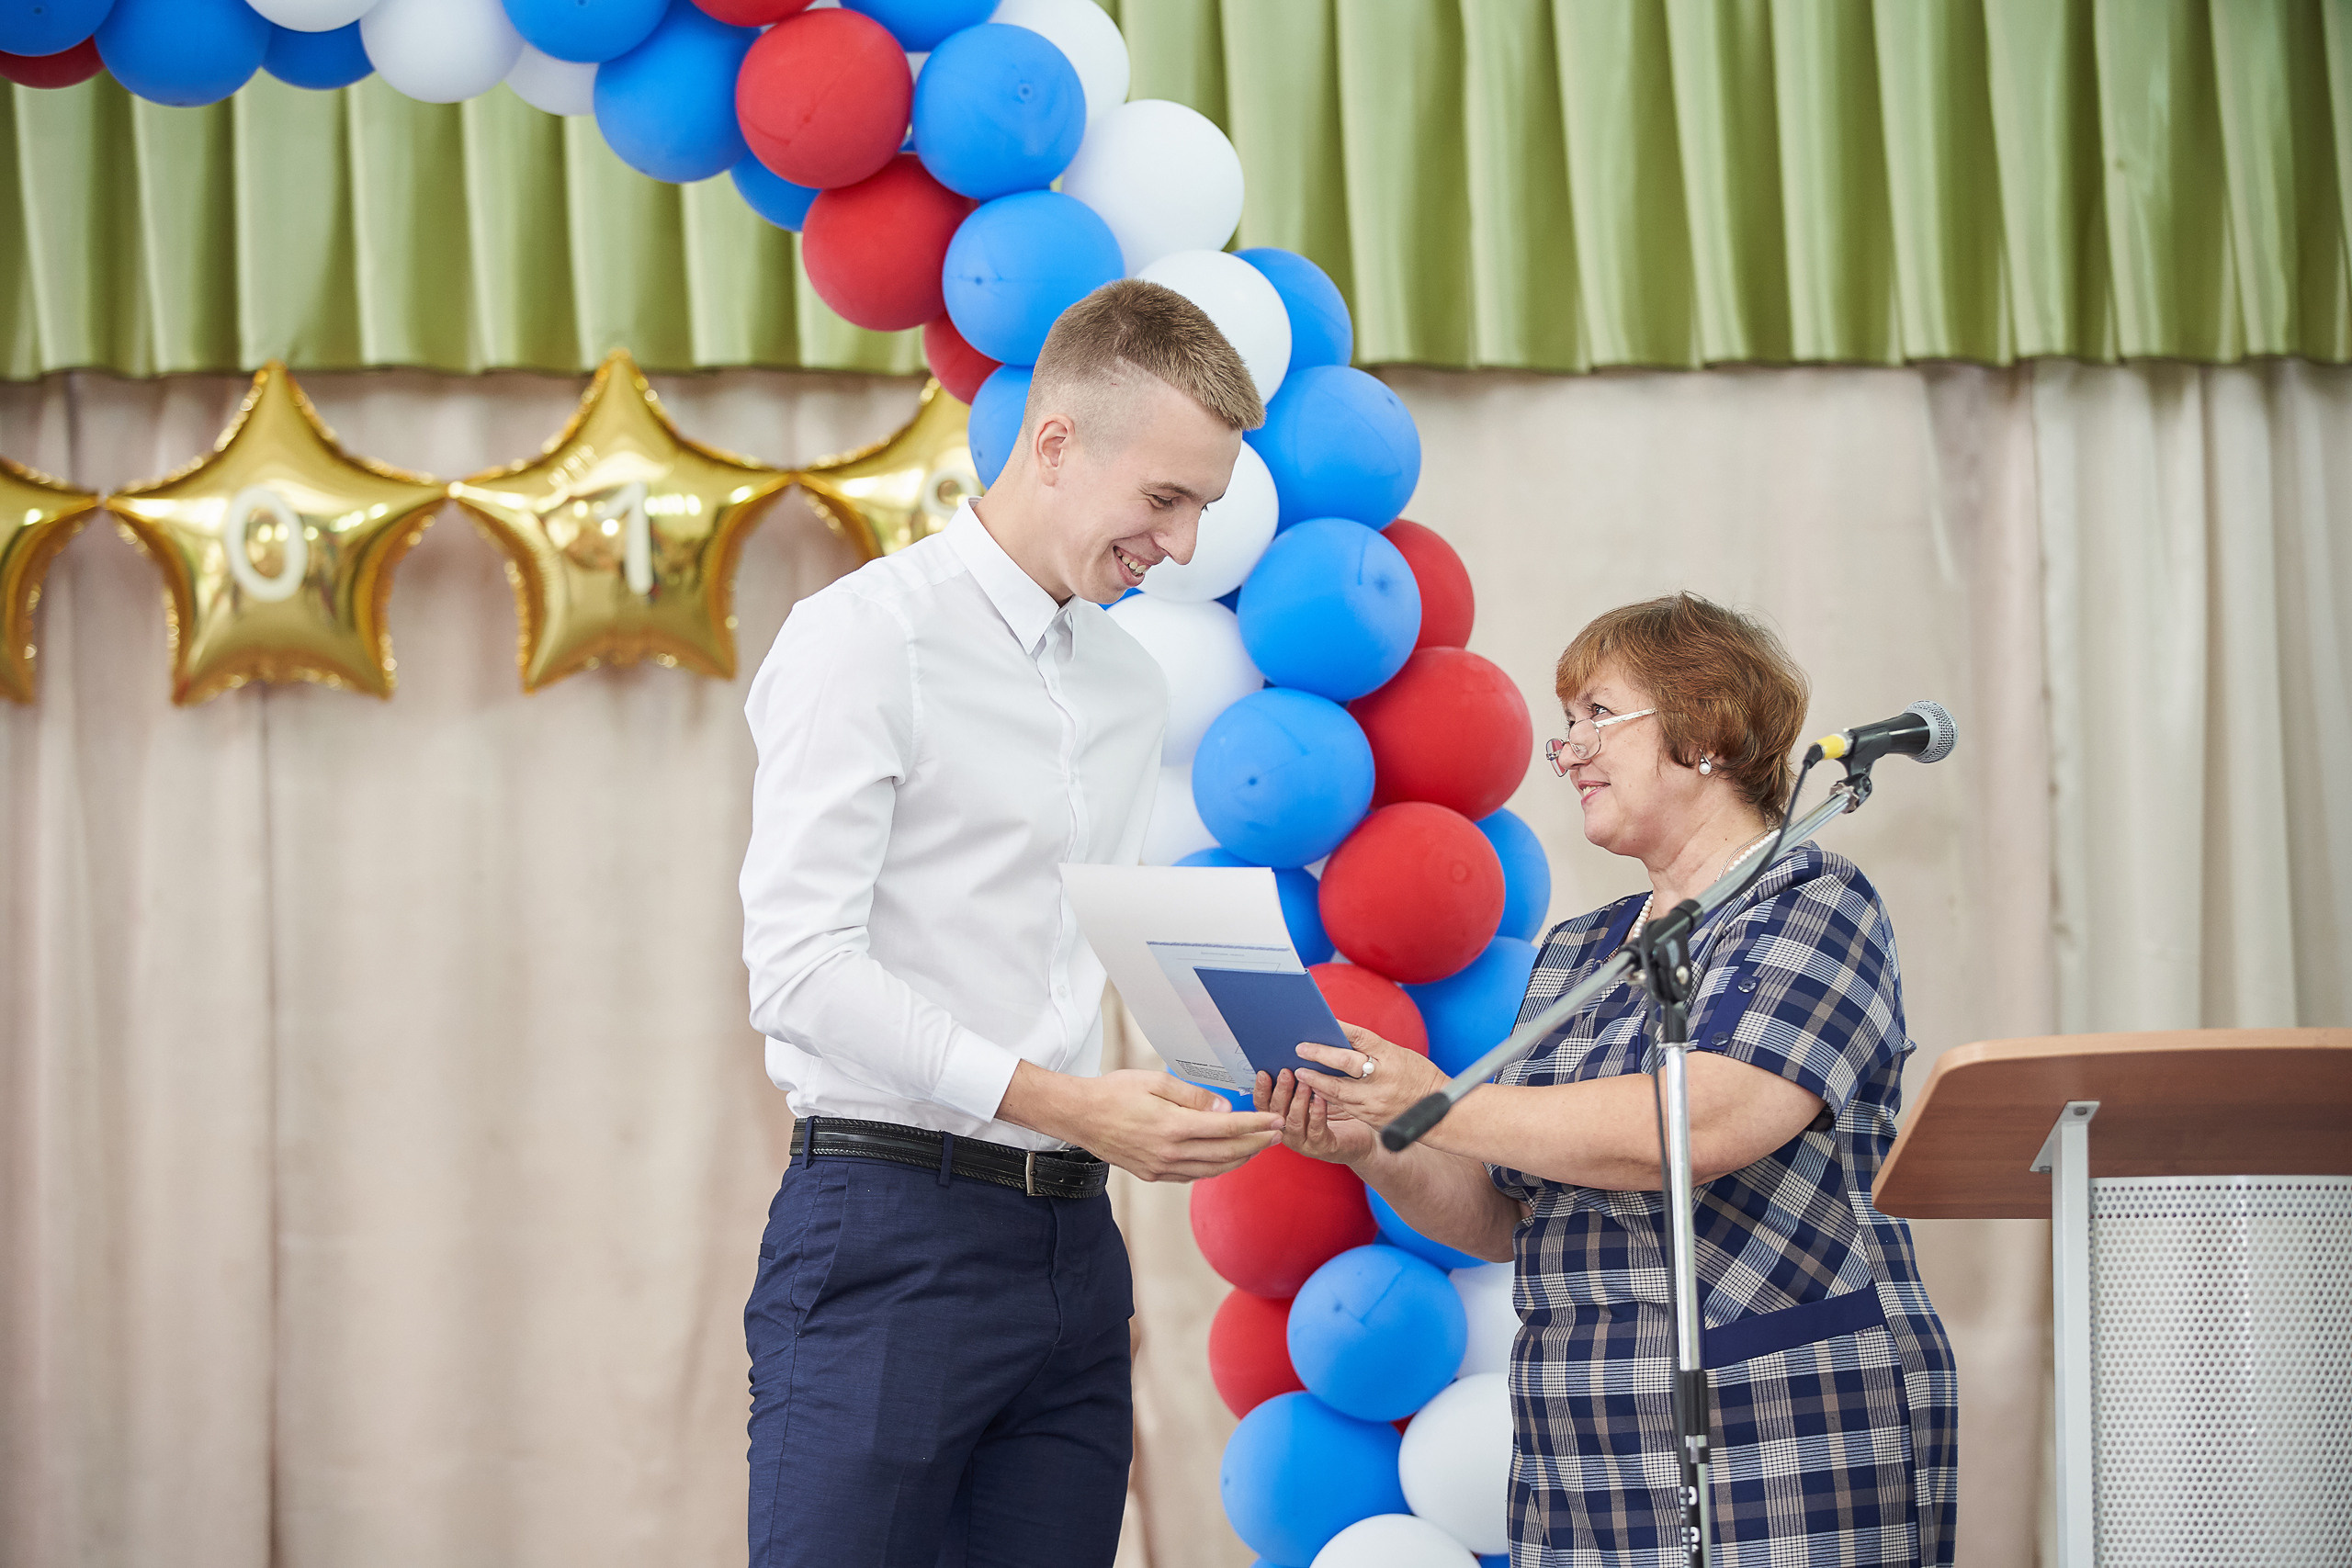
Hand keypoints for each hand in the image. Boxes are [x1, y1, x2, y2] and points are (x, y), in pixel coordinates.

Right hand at [998, 1064, 1281, 1182]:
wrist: (1079, 1116)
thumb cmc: (1114, 1092)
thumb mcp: (1154, 1082)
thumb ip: (1193, 1096)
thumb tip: (1224, 1108)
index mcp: (1172, 1127)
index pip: (1226, 1127)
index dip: (1255, 1125)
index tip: (1276, 1120)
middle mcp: (1169, 1153)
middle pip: (1226, 1153)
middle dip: (1256, 1143)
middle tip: (1278, 1134)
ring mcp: (1161, 1168)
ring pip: (1212, 1169)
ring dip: (1240, 1158)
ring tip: (1258, 1147)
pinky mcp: (1153, 1174)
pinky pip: (1193, 1175)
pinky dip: (1215, 1167)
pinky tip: (1226, 1157)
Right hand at [1255, 1067, 1376, 1164]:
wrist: (1359, 1136)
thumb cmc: (1335, 1112)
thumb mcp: (1312, 1095)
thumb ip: (1299, 1081)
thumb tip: (1294, 1056)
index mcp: (1280, 1119)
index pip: (1262, 1105)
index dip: (1261, 1090)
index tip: (1264, 1073)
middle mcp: (1287, 1132)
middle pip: (1275, 1112)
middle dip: (1280, 1091)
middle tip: (1286, 1073)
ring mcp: (1303, 1142)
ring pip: (1293, 1121)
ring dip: (1298, 1100)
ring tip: (1305, 1083)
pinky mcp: (1321, 1147)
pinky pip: (1316, 1129)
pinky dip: (1317, 1112)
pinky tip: (1321, 1098)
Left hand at [1289, 1023, 1447, 1129]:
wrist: (1440, 1113)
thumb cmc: (1418, 1077)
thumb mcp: (1399, 1055)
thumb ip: (1372, 1050)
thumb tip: (1338, 1039)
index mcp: (1391, 1056)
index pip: (1360, 1037)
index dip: (1338, 1030)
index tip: (1319, 1024)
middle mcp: (1383, 1078)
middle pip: (1345, 1064)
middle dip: (1319, 1056)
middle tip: (1300, 1050)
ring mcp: (1376, 1100)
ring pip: (1338, 1090)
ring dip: (1316, 1081)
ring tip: (1301, 1073)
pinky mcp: (1371, 1117)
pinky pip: (1344, 1106)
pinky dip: (1327, 1098)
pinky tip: (1315, 1092)